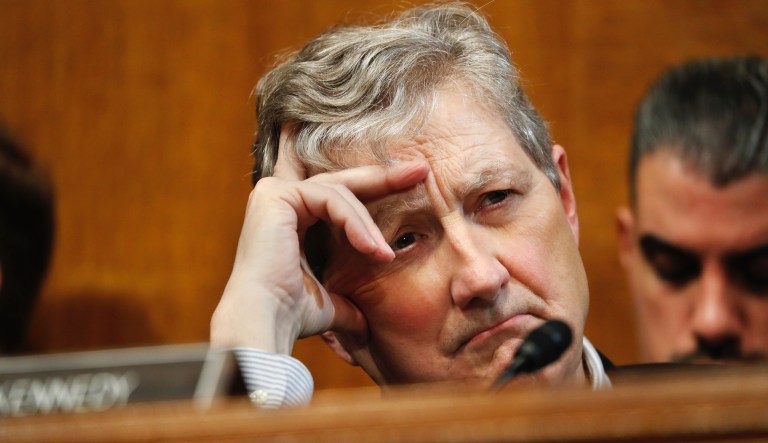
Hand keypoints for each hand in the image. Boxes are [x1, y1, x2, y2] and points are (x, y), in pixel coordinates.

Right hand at [211, 129, 427, 354]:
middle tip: (422, 170)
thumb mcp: (330, 303)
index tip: (416, 182)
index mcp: (291, 217)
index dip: (378, 188)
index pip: (341, 196)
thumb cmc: (292, 315)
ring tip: (385, 255)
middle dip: (385, 177)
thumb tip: (366, 327)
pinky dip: (354, 223)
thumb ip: (348, 304)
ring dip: (368, 226)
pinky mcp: (276, 196)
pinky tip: (370, 248)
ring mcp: (275, 193)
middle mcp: (280, 199)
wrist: (266, 322)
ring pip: (339, 194)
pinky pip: (328, 199)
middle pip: (342, 182)